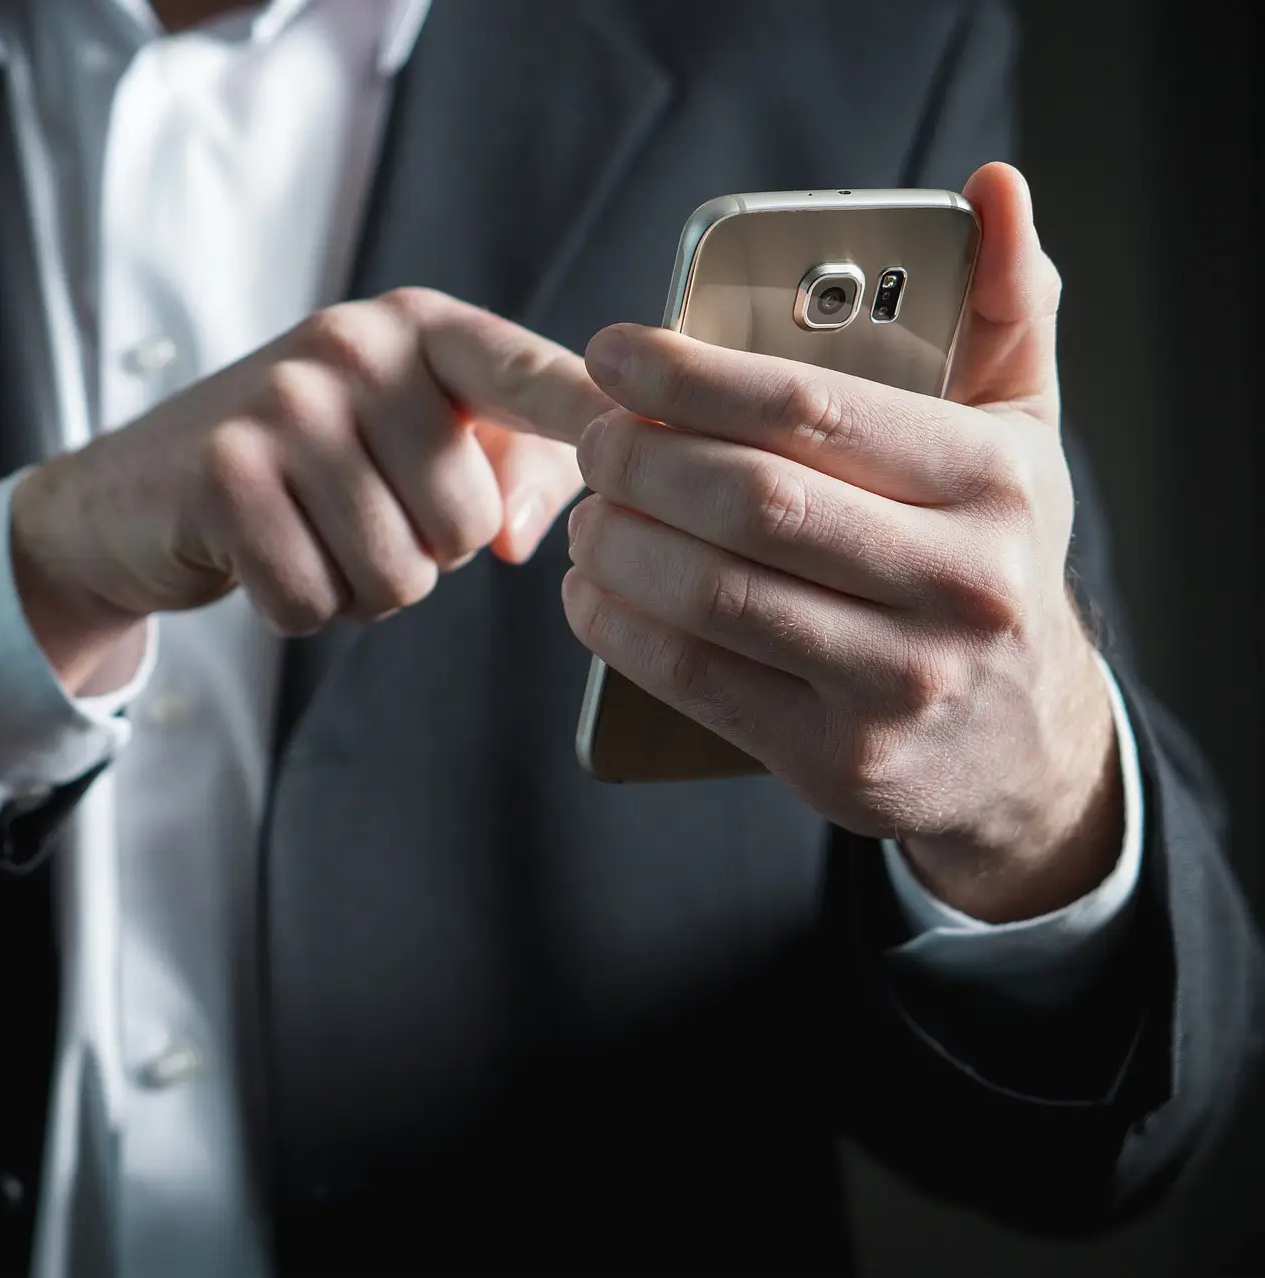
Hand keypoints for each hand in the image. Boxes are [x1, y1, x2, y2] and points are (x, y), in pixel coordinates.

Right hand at [12, 287, 607, 690]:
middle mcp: (352, 345)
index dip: (597, 417)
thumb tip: (520, 534)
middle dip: (422, 553)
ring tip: (309, 535)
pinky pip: (317, 600)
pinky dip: (297, 608)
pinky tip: (262, 558)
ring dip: (360, 589)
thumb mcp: (403, 439)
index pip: (529, 375)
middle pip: (465, 519)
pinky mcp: (226, 475)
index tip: (655, 437)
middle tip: (354, 515)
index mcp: (415, 328)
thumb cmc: (297, 469)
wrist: (133, 495)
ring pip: (398, 572)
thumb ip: (503, 466)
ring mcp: (284, 404)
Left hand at [564, 163, 1121, 922]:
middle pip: (747, 502)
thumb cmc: (992, 555)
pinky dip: (618, 628)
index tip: (613, 352)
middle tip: (590, 436)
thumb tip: (992, 187)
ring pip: (710, 594)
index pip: (810, 410)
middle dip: (639, 458)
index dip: (689, 376)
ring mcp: (898, 683)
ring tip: (586, 512)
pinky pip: (694, 679)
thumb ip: (1006, 307)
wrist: (1024, 745)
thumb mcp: (1022, 431)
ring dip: (615, 544)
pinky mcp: (837, 759)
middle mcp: (959, 585)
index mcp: (995, 482)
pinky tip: (591, 592)